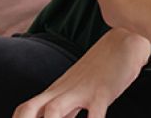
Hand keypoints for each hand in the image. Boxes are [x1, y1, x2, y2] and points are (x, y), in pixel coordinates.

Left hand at [13, 31, 149, 117]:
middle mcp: (64, 90)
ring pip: (54, 109)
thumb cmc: (102, 68)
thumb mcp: (79, 90)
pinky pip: (95, 114)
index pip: (27, 109)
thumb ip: (67, 110)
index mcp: (56, 91)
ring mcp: (82, 90)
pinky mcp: (103, 92)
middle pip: (30, 108)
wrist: (124, 41)